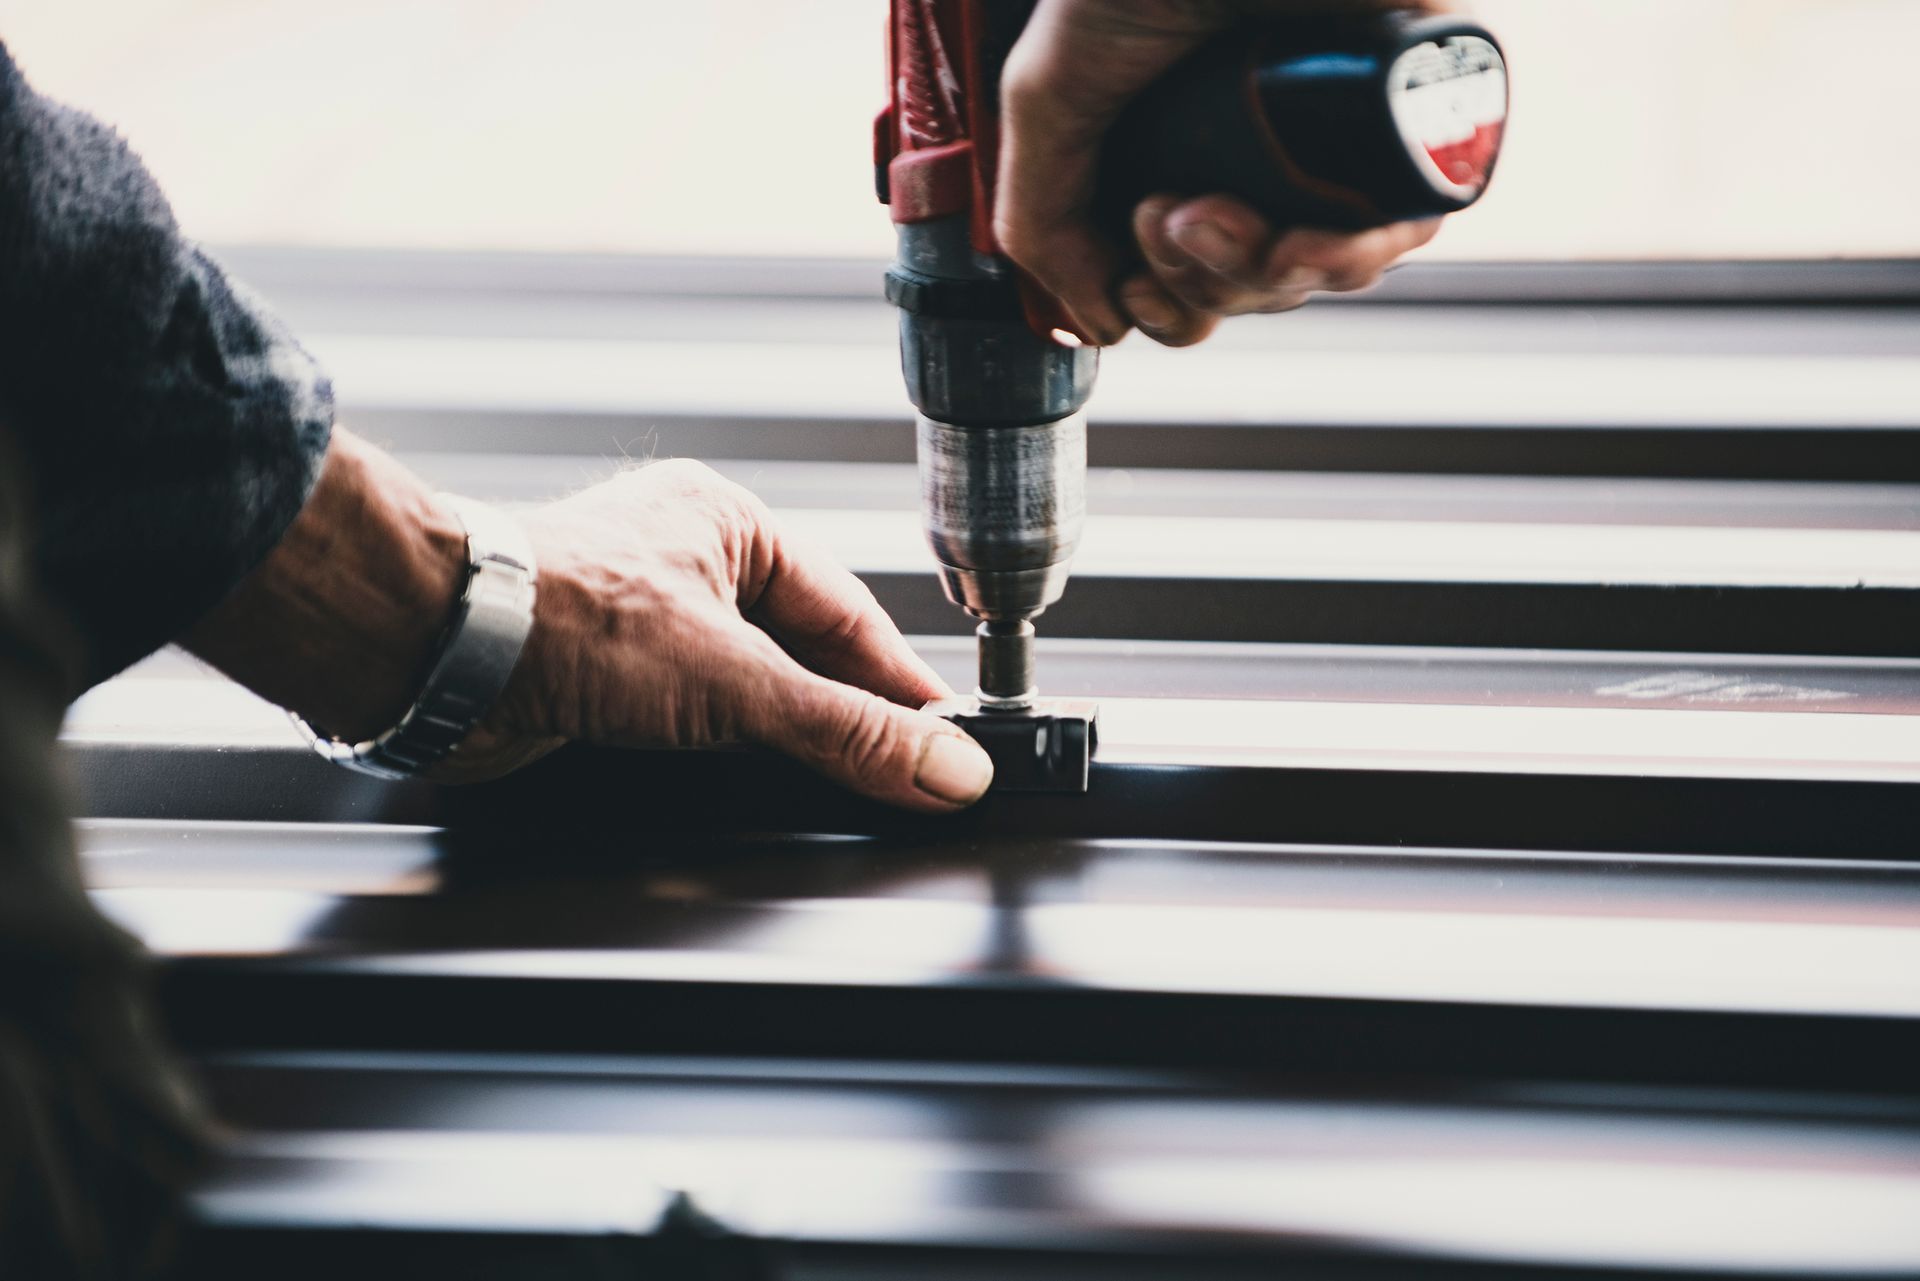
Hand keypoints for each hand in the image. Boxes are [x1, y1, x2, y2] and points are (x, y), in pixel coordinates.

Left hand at [188, 434, 994, 812]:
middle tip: (905, 776)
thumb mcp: (736, 683)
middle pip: (800, 652)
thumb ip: (846, 732)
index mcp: (730, 524)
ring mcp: (641, 617)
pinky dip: (726, 749)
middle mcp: (685, 562)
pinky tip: (745, 779)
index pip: (848, 616)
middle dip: (844, 713)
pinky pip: (692, 714)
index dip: (900, 687)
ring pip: (745, 685)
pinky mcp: (601, 672)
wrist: (433, 653)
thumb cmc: (559, 618)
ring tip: (838, 784)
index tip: (949, 745)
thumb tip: (945, 767)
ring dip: (783, 733)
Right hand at [995, 0, 1446, 346]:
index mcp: (1193, 145)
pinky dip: (1348, 254)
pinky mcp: (1420, 110)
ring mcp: (1347, 131)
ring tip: (1201, 213)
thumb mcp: (1048, 99)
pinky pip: (1403, 225)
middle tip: (1165, 218)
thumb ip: (1040, 216)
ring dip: (1256, 276)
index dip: (1166, 308)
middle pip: (1256, 287)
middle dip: (1200, 286)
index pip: (1198, 277)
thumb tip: (1100, 323)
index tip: (1134, 286)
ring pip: (1323, 269)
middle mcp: (1273, 145)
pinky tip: (1299, 239)